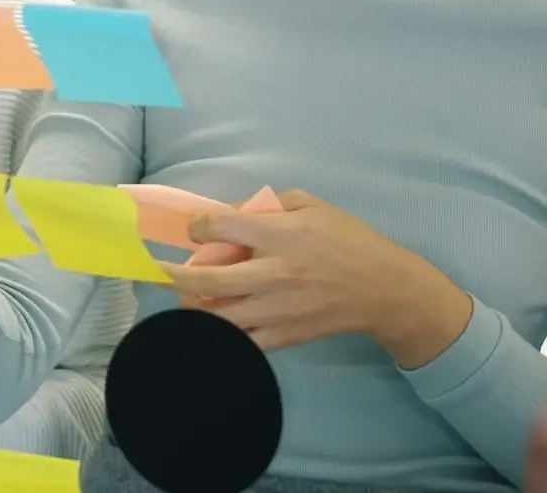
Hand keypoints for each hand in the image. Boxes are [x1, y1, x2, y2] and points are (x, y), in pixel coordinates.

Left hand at [160, 189, 471, 367]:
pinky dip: (220, 334)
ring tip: (185, 297)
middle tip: (161, 269)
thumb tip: (228, 212)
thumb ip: (268, 204)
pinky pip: (241, 342)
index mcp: (282, 234)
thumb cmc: (348, 240)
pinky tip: (210, 322)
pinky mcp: (286, 335)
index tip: (195, 229)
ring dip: (192, 307)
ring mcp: (279, 308)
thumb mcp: (311, 205)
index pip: (222, 227)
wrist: (385, 290)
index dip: (199, 226)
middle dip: (176, 275)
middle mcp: (275, 272)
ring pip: (219, 316)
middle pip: (209, 280)